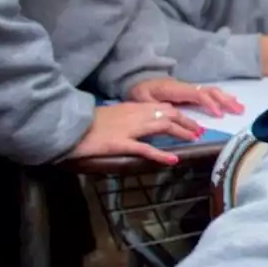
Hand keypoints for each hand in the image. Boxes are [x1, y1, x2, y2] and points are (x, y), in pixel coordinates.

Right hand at [66, 102, 202, 164]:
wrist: (68, 125)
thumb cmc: (87, 122)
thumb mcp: (112, 115)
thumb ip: (128, 118)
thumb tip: (142, 124)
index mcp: (132, 107)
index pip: (163, 107)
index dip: (179, 113)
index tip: (191, 121)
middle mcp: (134, 114)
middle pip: (168, 114)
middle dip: (186, 121)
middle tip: (199, 131)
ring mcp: (129, 129)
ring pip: (162, 126)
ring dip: (181, 132)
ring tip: (194, 139)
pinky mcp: (121, 143)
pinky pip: (145, 149)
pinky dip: (161, 154)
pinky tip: (173, 160)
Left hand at [129, 76, 241, 117]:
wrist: (137, 80)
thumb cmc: (140, 92)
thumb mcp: (142, 100)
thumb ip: (155, 107)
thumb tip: (170, 113)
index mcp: (176, 89)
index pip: (197, 95)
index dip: (209, 104)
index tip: (219, 115)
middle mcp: (186, 87)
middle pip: (209, 91)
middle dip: (225, 100)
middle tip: (239, 111)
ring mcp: (189, 88)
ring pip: (212, 91)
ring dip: (226, 99)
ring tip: (240, 108)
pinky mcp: (190, 92)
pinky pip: (209, 93)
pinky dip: (221, 97)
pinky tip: (230, 102)